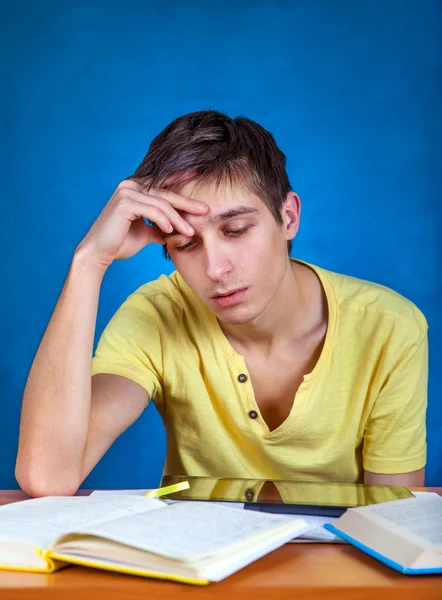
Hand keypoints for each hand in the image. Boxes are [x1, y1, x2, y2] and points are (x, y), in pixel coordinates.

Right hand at [74, 179, 207, 271]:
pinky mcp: (124, 203)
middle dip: (187, 202)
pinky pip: (152, 211)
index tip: (199, 179)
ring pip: (161, 203)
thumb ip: (160, 227)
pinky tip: (170, 231)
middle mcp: (130, 185)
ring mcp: (126, 192)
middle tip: (205, 210)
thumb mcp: (146, 233)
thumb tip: (178, 230)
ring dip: (178, 219)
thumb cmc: (120, 242)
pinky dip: (164, 221)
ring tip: (190, 231)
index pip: (162, 182)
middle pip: (166, 193)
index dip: (181, 179)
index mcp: (134, 188)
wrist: (99, 253)